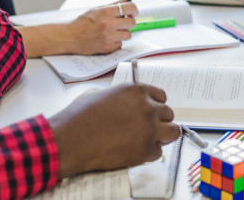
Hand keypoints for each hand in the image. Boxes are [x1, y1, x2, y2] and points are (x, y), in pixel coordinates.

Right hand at [50, 84, 180, 178]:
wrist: (70, 140)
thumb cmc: (79, 117)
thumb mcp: (100, 94)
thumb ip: (120, 97)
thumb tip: (124, 103)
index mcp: (137, 91)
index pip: (161, 96)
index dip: (156, 104)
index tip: (153, 110)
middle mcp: (147, 108)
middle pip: (168, 113)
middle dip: (160, 120)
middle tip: (149, 127)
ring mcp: (148, 130)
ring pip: (173, 132)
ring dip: (163, 135)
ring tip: (151, 139)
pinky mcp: (145, 150)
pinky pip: (158, 152)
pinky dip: (149, 153)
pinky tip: (135, 151)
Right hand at [65, 2, 137, 54]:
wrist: (69, 37)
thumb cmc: (82, 23)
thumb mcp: (97, 9)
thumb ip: (115, 3)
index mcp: (105, 12)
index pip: (130, 8)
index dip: (134, 10)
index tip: (132, 12)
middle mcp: (107, 24)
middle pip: (132, 22)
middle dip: (128, 22)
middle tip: (121, 23)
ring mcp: (108, 37)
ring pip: (128, 35)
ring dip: (122, 33)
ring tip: (112, 32)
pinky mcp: (107, 48)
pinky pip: (120, 44)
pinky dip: (115, 42)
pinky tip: (107, 39)